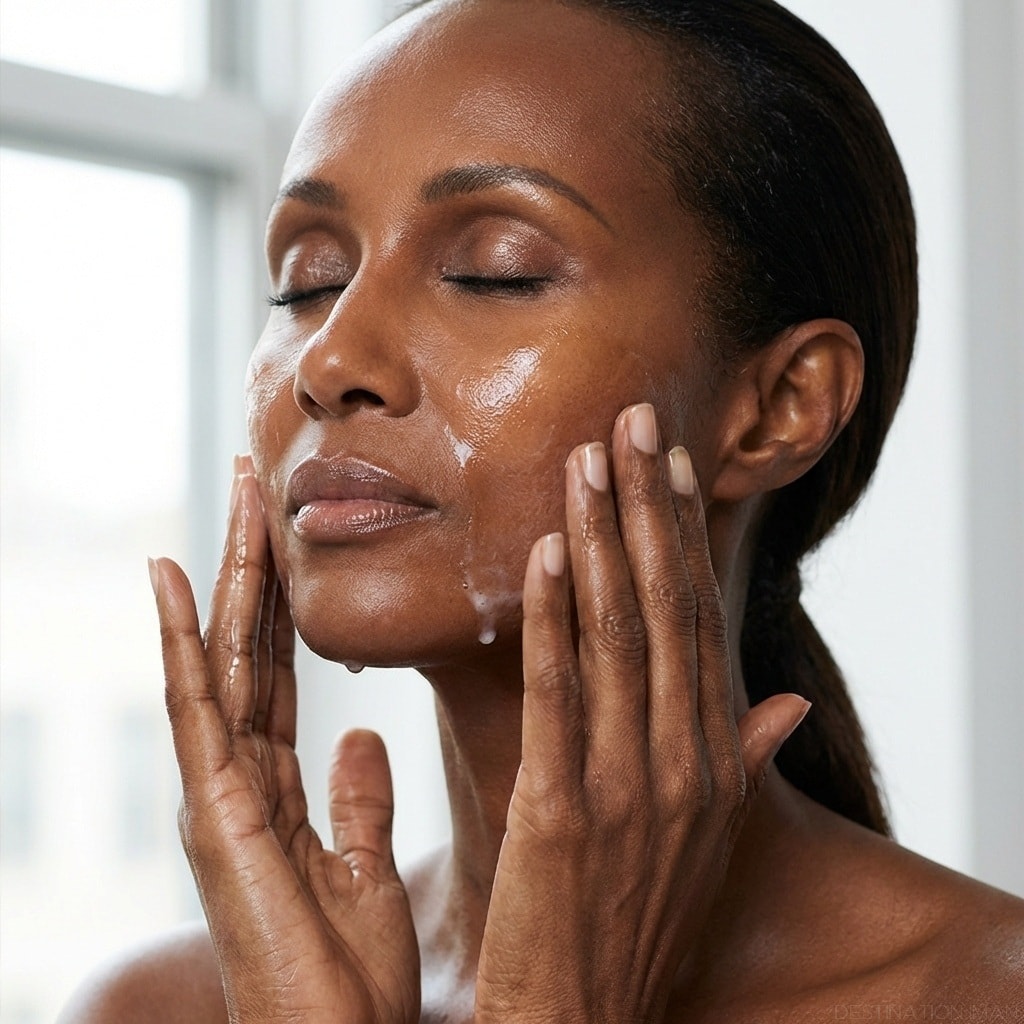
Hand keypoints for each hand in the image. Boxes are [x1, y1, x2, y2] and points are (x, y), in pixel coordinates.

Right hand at [151, 457, 419, 1023]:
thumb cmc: (352, 984)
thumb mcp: (367, 870)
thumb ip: (358, 801)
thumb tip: (357, 739)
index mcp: (277, 788)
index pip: (280, 670)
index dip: (284, 602)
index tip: (291, 534)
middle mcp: (241, 780)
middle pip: (251, 649)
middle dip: (256, 565)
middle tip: (260, 482)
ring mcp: (221, 794)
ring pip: (226, 659)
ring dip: (229, 576)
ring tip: (236, 499)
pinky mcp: (216, 814)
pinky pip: (199, 709)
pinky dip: (185, 641)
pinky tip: (175, 578)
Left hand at [474, 404, 809, 1022]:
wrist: (583, 1021)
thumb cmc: (637, 917)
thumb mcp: (708, 836)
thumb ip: (745, 758)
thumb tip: (790, 701)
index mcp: (712, 757)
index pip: (698, 618)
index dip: (682, 534)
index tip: (666, 461)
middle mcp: (683, 759)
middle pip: (665, 606)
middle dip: (646, 508)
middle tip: (631, 420)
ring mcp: (629, 784)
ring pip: (617, 635)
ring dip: (598, 540)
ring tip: (586, 459)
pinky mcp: (564, 811)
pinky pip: (558, 696)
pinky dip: (550, 620)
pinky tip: (539, 556)